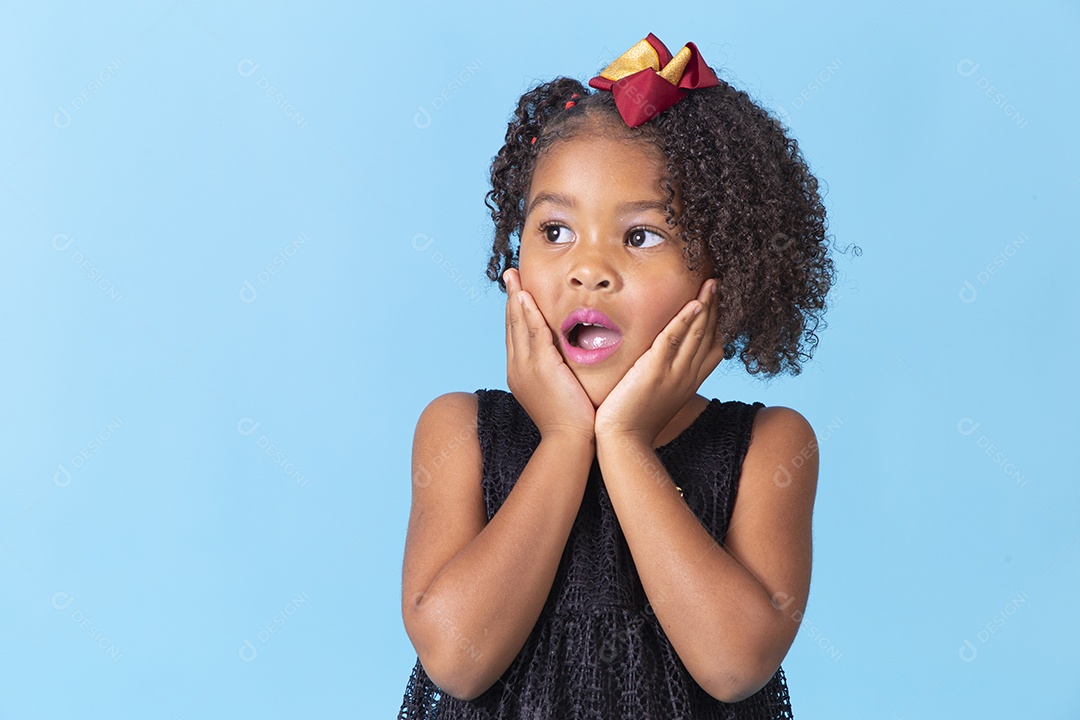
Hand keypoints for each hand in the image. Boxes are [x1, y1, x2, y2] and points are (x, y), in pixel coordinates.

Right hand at [504, 268, 595, 442]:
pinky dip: (528, 313)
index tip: (516, 292)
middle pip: (512, 326)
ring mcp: (526, 367)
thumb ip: (559, 372)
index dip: (515, 312)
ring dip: (516, 298)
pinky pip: (533, 334)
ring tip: (513, 277)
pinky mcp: (541, 367)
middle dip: (511, 299)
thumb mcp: (560, 391)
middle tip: (510, 275)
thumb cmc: (571, 422)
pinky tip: (524, 297)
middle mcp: (518, 368)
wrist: (569, 442)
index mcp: (520, 373)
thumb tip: (567, 359)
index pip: (517, 335)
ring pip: (519, 326)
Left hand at [594, 278, 723, 445]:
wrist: (624, 441)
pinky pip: (673, 340)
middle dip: (716, 308)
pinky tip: (694, 303)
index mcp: (689, 381)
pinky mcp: (654, 371)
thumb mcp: (658, 396)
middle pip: (709, 335)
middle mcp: (687, 376)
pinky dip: (685, 321)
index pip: (713, 347)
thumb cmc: (635, 421)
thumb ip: (664, 376)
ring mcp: (673, 373)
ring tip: (713, 283)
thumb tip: (660, 360)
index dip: (719, 323)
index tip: (721, 302)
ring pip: (696, 334)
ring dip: (706, 306)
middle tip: (720, 283)